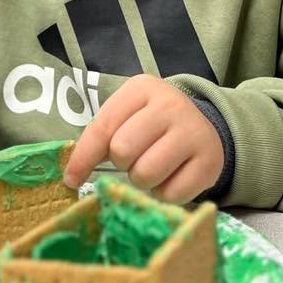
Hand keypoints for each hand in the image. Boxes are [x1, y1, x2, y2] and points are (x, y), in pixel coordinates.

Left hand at [63, 76, 224, 203]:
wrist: (200, 127)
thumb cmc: (151, 124)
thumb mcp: (126, 116)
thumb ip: (101, 137)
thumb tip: (72, 175)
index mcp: (143, 88)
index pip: (102, 127)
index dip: (82, 158)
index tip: (71, 179)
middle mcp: (171, 105)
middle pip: (123, 150)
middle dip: (122, 163)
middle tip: (134, 158)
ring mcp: (194, 132)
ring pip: (145, 175)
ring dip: (142, 180)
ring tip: (153, 166)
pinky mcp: (210, 162)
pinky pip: (171, 194)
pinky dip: (165, 193)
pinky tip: (173, 176)